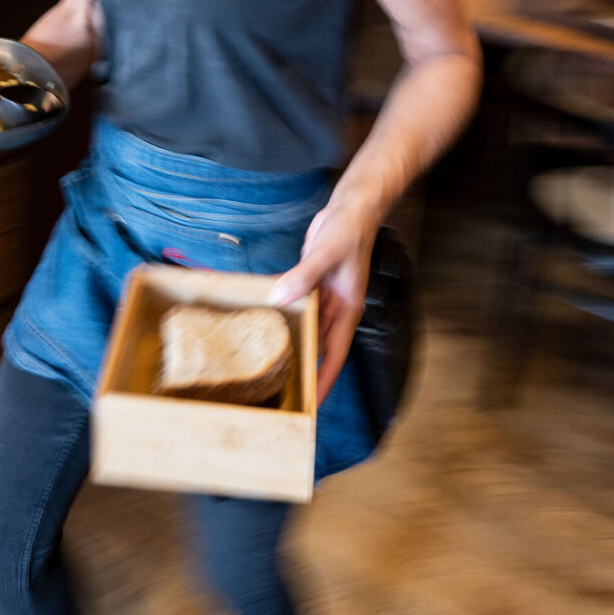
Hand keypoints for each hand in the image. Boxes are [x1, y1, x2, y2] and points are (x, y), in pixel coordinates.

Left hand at [267, 201, 377, 404]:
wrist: (349, 209)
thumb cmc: (349, 232)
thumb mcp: (327, 254)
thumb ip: (303, 277)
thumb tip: (280, 298)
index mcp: (347, 311)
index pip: (335, 356)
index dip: (322, 381)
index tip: (311, 405)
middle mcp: (335, 309)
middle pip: (317, 347)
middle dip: (302, 369)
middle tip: (280, 390)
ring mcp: (322, 297)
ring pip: (304, 328)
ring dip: (289, 342)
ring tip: (267, 363)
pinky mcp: (309, 284)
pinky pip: (294, 304)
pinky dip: (281, 313)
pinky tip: (264, 321)